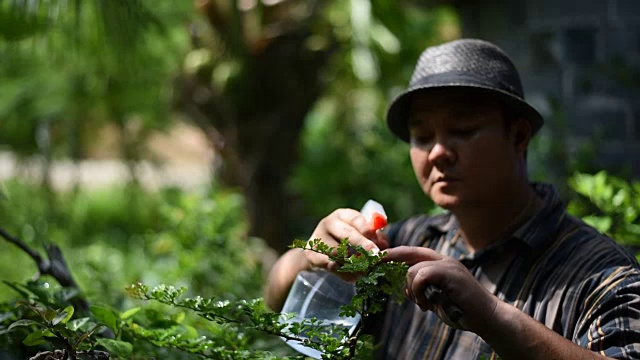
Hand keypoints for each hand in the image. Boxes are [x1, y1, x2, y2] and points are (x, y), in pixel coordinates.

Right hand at [304, 208, 388, 275]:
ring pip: (338, 252)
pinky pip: (327, 263)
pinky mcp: (310, 253)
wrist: (320, 255)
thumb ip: (375, 238)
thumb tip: (383, 244)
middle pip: (347, 233)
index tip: (378, 242)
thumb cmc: (347, 244)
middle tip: (374, 255)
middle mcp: (329, 223)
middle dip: (362, 244)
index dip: (368, 231)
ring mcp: (317, 237)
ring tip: (364, 271)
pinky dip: (341, 271)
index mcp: (343, 215)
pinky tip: (351, 276)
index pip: (356, 219)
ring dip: (352, 263)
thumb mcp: (361, 236)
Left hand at [383, 246, 497, 332]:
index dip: (395, 254)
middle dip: (391, 257)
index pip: (413, 252)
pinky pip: (422, 276)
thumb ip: (422, 289)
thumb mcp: (437, 297)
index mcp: (441, 263)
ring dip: (412, 290)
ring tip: (424, 305)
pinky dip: (419, 292)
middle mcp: (444, 260)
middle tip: (377, 265)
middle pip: (410, 252)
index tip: (378, 258)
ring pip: (414, 269)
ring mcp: (448, 265)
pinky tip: (428, 305)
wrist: (487, 317)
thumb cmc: (461, 309)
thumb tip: (404, 287)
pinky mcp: (450, 273)